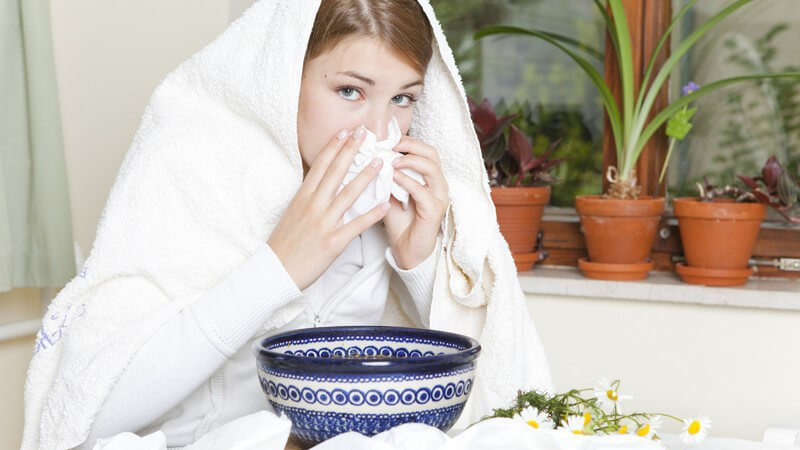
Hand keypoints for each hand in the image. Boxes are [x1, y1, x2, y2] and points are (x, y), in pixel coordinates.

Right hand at [267, 126, 389, 290]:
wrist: (275, 271)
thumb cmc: (285, 243)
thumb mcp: (292, 212)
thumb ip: (307, 196)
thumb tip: (320, 181)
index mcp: (303, 197)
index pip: (321, 166)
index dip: (334, 147)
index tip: (345, 131)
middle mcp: (313, 206)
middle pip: (335, 173)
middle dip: (351, 151)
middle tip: (365, 133)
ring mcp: (324, 223)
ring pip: (348, 195)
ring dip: (365, 177)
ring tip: (379, 162)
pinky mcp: (333, 242)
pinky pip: (356, 226)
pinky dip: (372, 215)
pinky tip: (385, 205)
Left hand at [383, 135, 448, 268]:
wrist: (406, 251)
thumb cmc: (399, 222)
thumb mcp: (389, 193)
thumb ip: (384, 176)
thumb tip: (370, 156)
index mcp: (429, 178)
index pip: (424, 150)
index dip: (407, 141)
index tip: (387, 139)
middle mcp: (438, 184)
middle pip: (431, 153)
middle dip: (411, 145)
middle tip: (391, 144)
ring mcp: (439, 197)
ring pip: (431, 168)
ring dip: (410, 161)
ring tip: (391, 161)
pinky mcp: (434, 211)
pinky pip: (422, 191)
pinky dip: (407, 182)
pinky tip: (393, 178)